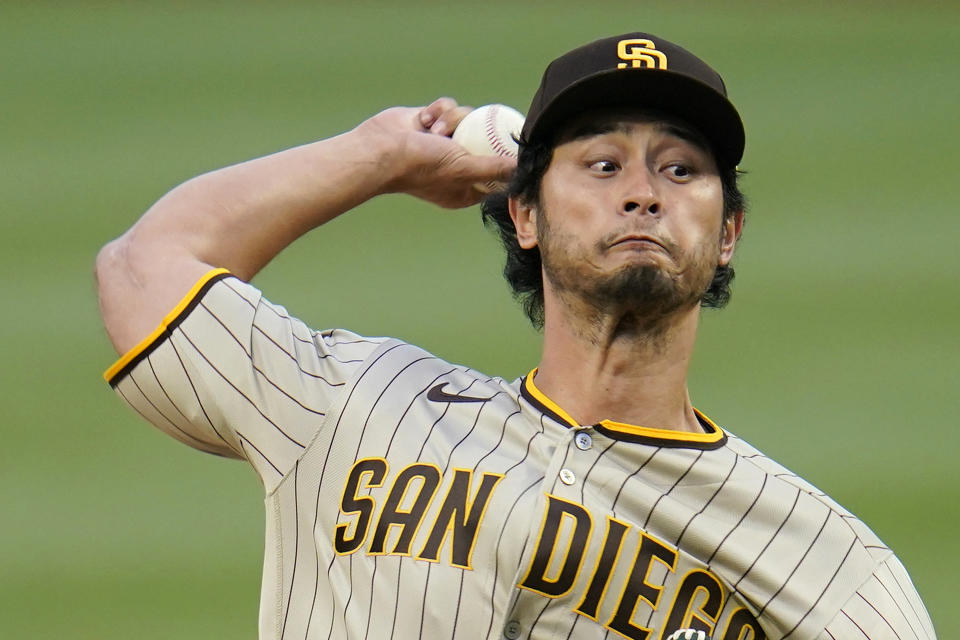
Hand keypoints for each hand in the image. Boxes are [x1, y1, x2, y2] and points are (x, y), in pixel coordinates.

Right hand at [357, 97, 516, 208]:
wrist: (380, 149)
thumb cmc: (420, 166)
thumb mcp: (464, 169)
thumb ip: (494, 168)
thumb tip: (520, 168)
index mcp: (463, 188)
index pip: (493, 174)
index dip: (503, 158)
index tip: (510, 143)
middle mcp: (453, 167)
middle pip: (482, 142)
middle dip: (475, 132)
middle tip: (483, 122)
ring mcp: (441, 144)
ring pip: (465, 120)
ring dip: (451, 120)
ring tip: (434, 130)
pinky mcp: (429, 123)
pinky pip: (445, 109)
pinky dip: (436, 112)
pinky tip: (423, 120)